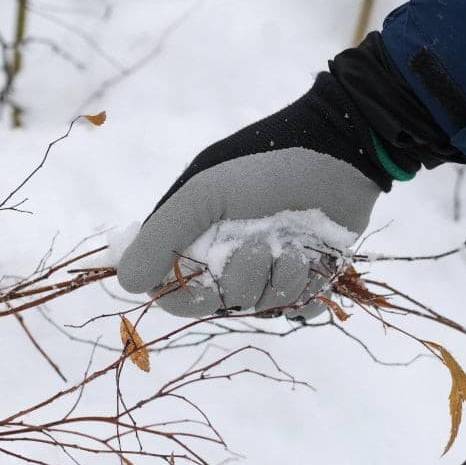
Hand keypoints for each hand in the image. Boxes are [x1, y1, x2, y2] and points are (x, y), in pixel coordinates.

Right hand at [115, 71, 390, 317]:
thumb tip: (125, 282)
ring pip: (261, 308)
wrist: (340, 155)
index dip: (184, 293)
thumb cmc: (266, 166)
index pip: (172, 293)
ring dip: (281, 278)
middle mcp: (228, 261)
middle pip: (218, 306)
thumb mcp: (204, 191)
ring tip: (296, 244)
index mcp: (196, 239)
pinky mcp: (307, 280)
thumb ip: (161, 235)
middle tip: (261, 245)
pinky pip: (299, 309)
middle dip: (242, 279)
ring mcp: (268, 272)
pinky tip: (315, 262)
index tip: (205, 275)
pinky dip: (308, 289)